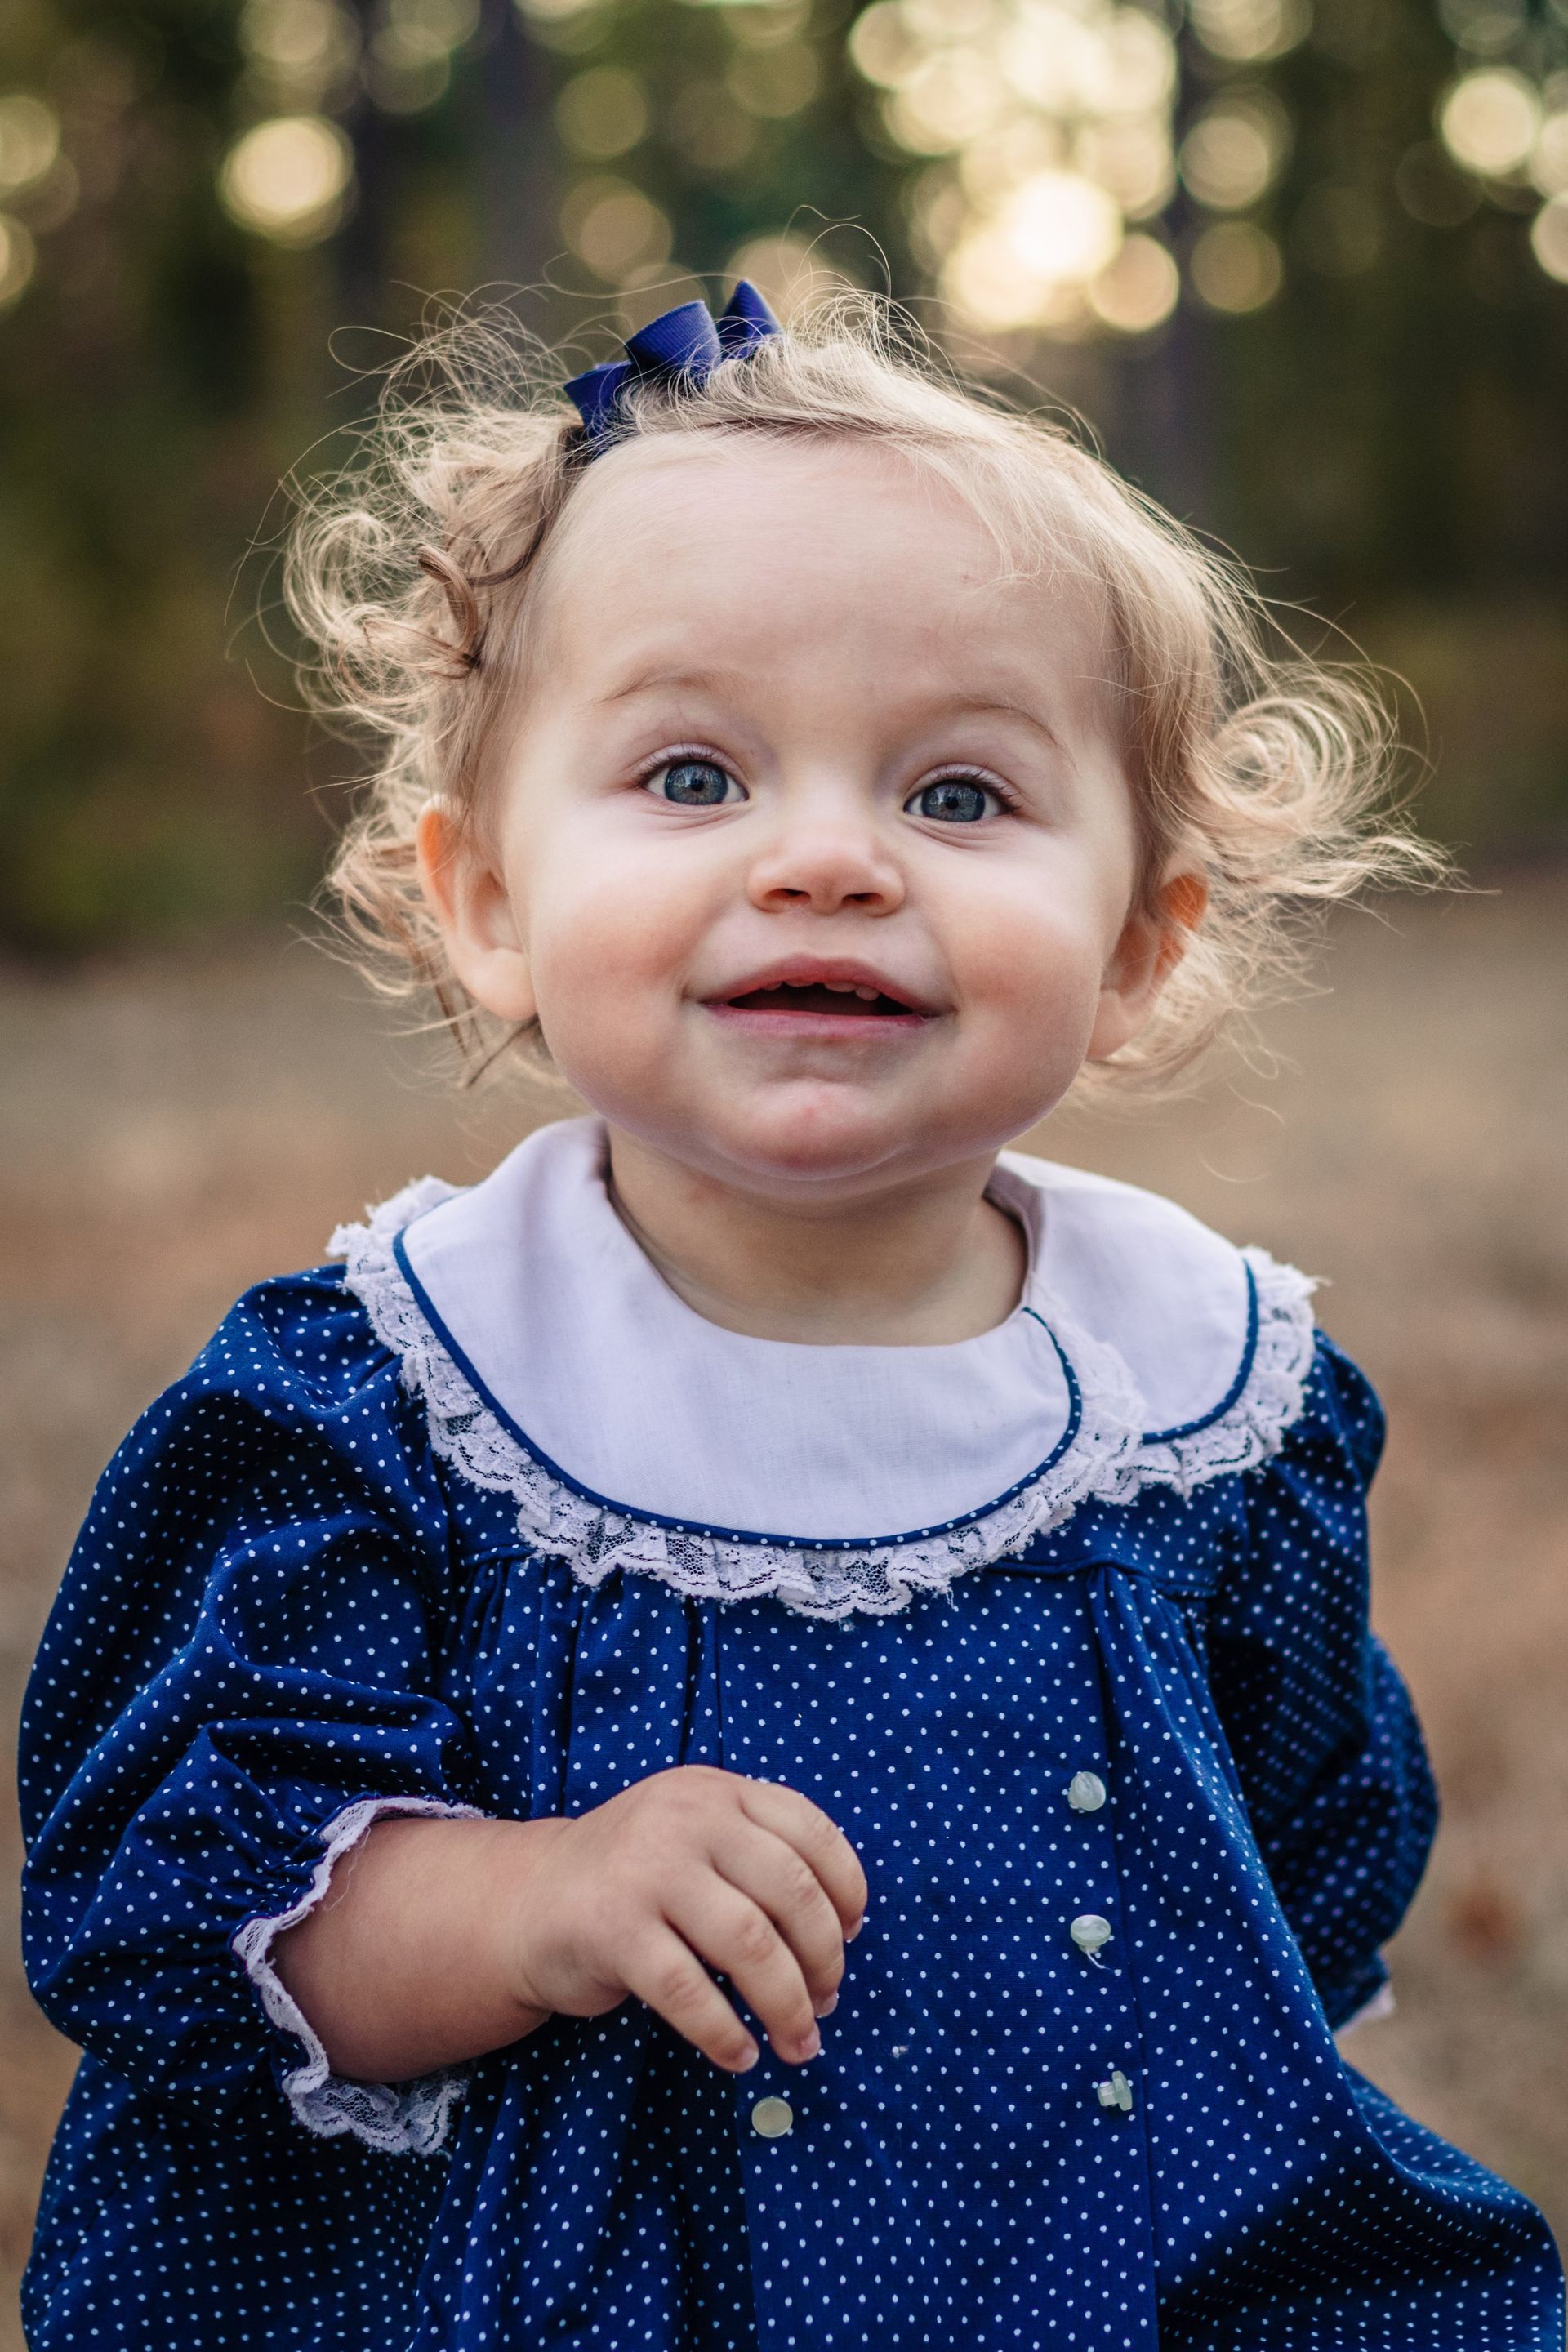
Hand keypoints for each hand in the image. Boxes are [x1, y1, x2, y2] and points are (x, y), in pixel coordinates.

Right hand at [506, 1766, 866, 2071]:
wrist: (530, 1900)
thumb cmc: (635, 1879)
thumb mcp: (697, 1836)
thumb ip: (759, 1855)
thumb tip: (845, 1930)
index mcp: (717, 1792)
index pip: (810, 1832)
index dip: (846, 1891)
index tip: (854, 1938)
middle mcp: (686, 1818)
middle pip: (790, 1893)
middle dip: (824, 1960)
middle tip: (827, 2004)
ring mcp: (647, 1871)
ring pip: (750, 1945)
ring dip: (787, 2006)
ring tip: (798, 2043)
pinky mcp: (613, 1929)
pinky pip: (690, 1992)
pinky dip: (726, 2033)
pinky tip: (741, 2055)